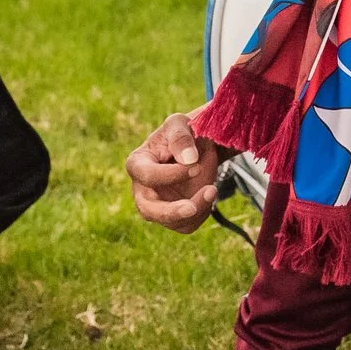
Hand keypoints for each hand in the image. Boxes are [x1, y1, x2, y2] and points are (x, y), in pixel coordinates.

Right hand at [126, 112, 220, 234]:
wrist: (198, 146)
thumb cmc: (183, 132)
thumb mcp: (180, 124)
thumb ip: (181, 137)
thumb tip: (188, 159)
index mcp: (137, 163)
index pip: (147, 175)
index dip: (171, 174)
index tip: (196, 165)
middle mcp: (142, 189)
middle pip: (148, 210)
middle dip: (172, 211)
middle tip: (192, 208)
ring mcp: (157, 206)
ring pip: (172, 222)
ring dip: (196, 209)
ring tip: (212, 189)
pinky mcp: (174, 217)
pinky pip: (187, 225)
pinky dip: (203, 211)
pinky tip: (209, 193)